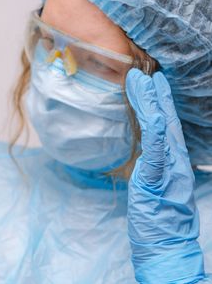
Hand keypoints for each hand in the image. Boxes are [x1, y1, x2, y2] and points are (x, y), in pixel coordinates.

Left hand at [125, 69, 204, 282]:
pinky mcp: (159, 178)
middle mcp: (174, 161)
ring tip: (144, 82)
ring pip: (161, 130)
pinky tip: (154, 115)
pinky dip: (156, 132)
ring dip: (152, 104)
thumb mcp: (154, 187)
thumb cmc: (157, 219)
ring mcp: (168, 169)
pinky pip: (158, 152)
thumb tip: (149, 154)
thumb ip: (154, 167)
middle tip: (146, 74)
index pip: (164, 127)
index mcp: (170, 162)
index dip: (158, 105)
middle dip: (155, 97)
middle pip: (164, 122)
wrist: (165, 244)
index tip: (151, 85)